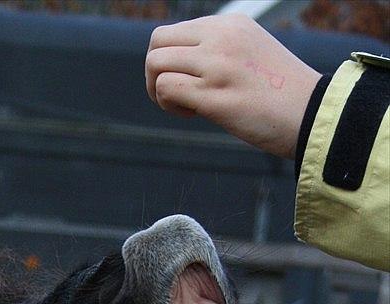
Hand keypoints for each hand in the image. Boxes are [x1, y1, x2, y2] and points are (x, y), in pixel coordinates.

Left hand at [145, 14, 320, 158]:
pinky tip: (193, 115)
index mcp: (230, 23)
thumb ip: (220, 52)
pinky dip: (169, 105)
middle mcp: (220, 37)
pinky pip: (166, 89)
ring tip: (186, 107)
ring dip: (159, 91)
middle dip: (155, 73)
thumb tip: (184, 69)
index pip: (175, 32)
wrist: (312, 114)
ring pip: (155, 64)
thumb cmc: (283, 95)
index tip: (191, 82)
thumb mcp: (251, 54)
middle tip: (174, 96)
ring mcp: (216, 64)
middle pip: (157, 43)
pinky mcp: (214, 94)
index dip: (172, 61)